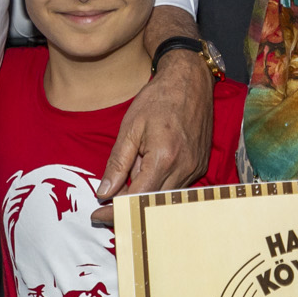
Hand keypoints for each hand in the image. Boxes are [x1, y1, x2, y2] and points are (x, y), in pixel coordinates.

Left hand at [94, 25, 213, 220]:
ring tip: (125, 182)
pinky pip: (176, 186)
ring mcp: (195, 168)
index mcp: (164, 158)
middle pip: (151, 203)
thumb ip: (118, 163)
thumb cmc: (158, 99)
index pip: (136, 198)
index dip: (114, 210)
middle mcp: (184, 168)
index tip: (96, 215)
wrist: (190, 81)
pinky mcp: (200, 165)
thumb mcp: (130, 128)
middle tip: (104, 206)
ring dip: (143, 196)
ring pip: (164, 198)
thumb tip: (104, 192)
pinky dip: (158, 186)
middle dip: (126, 207)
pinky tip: (146, 173)